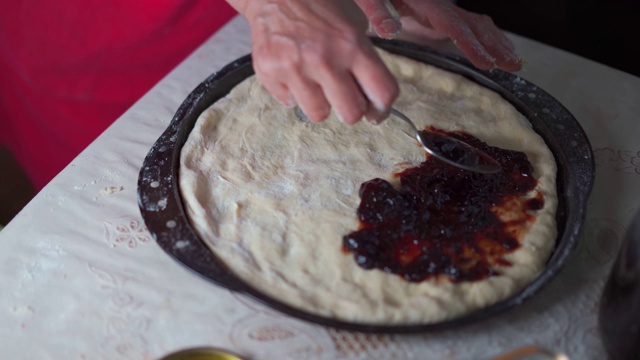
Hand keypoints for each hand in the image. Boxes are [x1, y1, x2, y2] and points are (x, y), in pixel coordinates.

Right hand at [232, 0, 398, 123]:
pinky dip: (293, 92)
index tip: (376, 111)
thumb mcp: (354, 23)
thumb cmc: (320, 6)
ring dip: (320, 103)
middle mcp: (324, 58)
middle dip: (350, 109)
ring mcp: (294, 67)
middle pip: (351, 114)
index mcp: (352, 44)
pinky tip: (294, 72)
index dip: (382, 108)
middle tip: (344, 98)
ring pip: (318, 114)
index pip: (382, 92)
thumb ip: (366, 60)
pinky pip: (289, 102)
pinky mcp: (269, 72)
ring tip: (315, 82)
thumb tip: (371, 99)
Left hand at [355, 0, 521, 71]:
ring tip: (514, 61)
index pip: (453, 25)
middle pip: (473, 25)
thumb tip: (389, 29)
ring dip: (496, 42)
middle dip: (494, 46)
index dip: (471, 44)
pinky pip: (470, 25)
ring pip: (476, 24)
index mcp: (425, 4)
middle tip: (512, 65)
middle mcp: (439, 6)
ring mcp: (442, 10)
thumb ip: (379, 13)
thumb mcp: (370, 0)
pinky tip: (498, 48)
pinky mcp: (441, 15)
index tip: (486, 62)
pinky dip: (487, 37)